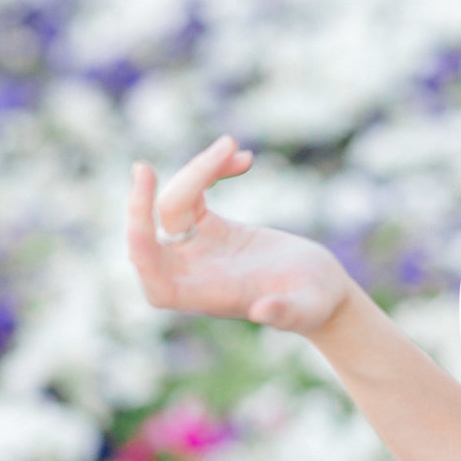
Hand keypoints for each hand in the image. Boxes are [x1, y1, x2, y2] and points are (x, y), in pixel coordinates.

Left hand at [127, 134, 352, 336]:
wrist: (320, 290)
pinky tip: (244, 159)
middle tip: (151, 165)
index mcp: (204, 295)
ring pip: (173, 204)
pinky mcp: (210, 229)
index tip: (142, 204)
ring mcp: (198, 249)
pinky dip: (213, 171)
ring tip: (234, 147)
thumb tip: (262, 312)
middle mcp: (192, 272)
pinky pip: (194, 194)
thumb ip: (285, 313)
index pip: (153, 275)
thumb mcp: (307, 308)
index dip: (140, 241)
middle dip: (153, 196)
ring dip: (198, 170)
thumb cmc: (316, 305)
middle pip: (154, 231)